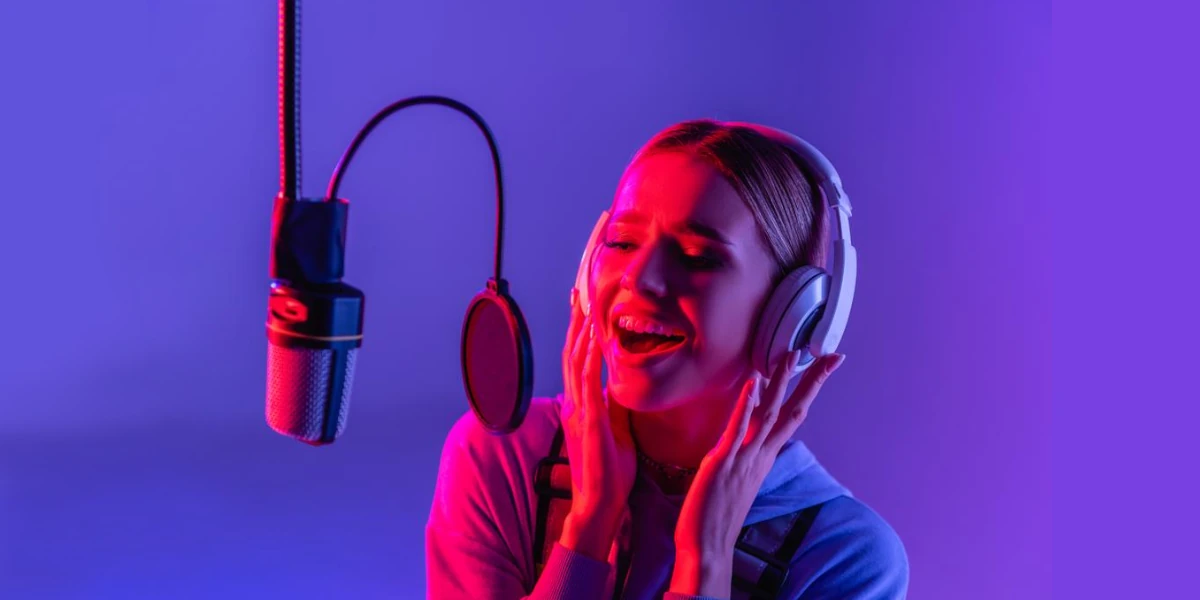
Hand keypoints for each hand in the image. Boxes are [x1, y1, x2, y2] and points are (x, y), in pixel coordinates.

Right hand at [558, 289, 637, 559]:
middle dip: (574, 322)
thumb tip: (619, 386)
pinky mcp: (588, 421)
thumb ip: (613, 407)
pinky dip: (588, 357)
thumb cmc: (610, 471)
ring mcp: (578, 411)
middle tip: (577, 293)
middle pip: (570, 354)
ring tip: (584, 305)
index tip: (583, 308)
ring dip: (579, 332)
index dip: (578, 333)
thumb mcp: (615, 429)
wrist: (600, 502)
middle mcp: (574, 404)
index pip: (577, 361)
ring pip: (574, 362)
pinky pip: (586, 382)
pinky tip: (593, 337)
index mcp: (579, 406)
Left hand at [669, 350, 845, 596]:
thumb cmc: (717, 514)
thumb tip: (745, 440)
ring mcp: (744, 457)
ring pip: (769, 414)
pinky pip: (738, 428)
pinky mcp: (723, 461)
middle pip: (794, 411)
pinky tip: (754, 381)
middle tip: (832, 355)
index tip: (826, 366)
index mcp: (764, 456)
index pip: (793, 417)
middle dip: (812, 382)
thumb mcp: (736, 478)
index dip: (810, 391)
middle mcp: (760, 454)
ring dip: (781, 383)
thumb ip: (744, 456)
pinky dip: (748, 403)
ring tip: (791, 354)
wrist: (708, 547)